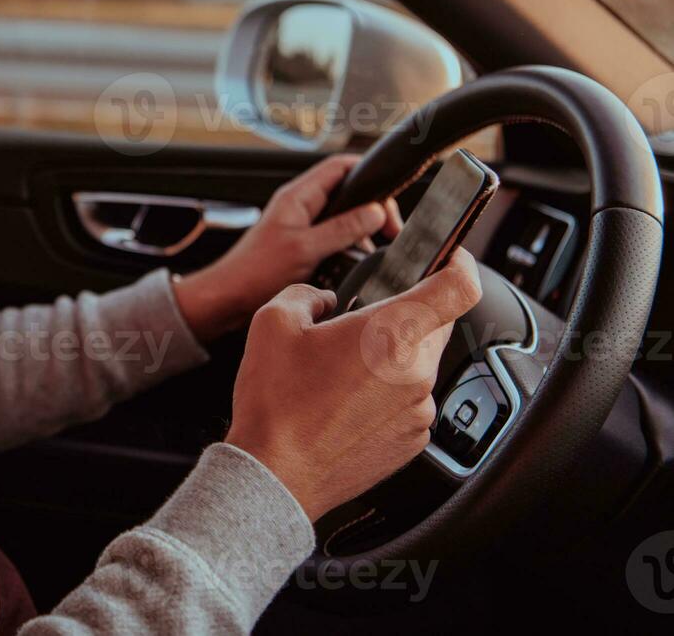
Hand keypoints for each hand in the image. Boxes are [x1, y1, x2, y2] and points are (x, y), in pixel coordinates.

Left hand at [172, 154, 401, 341]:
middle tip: (390, 232)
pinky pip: (334, 239)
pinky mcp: (301, 246)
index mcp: (298, 196)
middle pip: (348, 193)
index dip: (369, 173)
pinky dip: (349, 248)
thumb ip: (342, 229)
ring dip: (362, 232)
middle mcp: (300, 206)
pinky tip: (356, 264)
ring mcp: (301, 226)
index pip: (340, 166)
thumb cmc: (254, 271)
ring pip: (343, 218)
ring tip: (375, 250)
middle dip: (373, 209)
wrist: (227, 297)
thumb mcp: (305, 249)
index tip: (391, 196)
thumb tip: (376, 212)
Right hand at [223, 248, 481, 521]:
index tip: (450, 259)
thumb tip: (323, 299)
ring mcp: (419, 410)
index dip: (461, 264)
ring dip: (393, 357)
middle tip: (360, 325)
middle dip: (405, 316)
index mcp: (390, 333)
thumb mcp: (272, 323)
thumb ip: (306, 294)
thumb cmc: (276, 405)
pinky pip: (412, 400)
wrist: (276, 474)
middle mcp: (416, 372)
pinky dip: (388, 393)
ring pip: (420, 363)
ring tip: (342, 373)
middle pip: (436, 325)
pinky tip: (346, 402)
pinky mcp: (413, 439)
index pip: (459, 287)